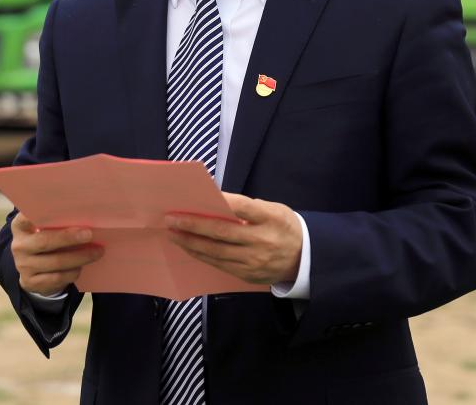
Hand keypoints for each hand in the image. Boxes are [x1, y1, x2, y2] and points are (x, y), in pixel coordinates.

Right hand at [10, 212, 103, 295]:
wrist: (33, 272)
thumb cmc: (46, 241)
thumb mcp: (44, 229)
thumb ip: (55, 222)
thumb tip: (84, 215)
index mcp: (20, 227)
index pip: (26, 217)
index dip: (42, 213)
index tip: (61, 207)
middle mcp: (19, 246)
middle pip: (45, 241)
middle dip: (69, 238)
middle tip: (90, 234)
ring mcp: (23, 266)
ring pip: (55, 262)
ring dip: (79, 257)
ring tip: (97, 252)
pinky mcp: (31, 282)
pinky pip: (57, 278)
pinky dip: (72, 272)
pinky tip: (81, 267)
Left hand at [165, 192, 302, 285]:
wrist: (304, 258)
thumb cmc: (283, 226)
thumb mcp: (273, 209)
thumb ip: (247, 208)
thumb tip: (212, 204)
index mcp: (271, 218)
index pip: (241, 207)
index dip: (218, 202)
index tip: (194, 198)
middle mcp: (262, 241)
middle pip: (222, 233)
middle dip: (193, 226)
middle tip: (171, 220)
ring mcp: (254, 261)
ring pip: (216, 252)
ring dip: (191, 243)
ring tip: (173, 234)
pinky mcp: (248, 275)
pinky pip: (219, 265)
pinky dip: (202, 255)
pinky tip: (189, 248)